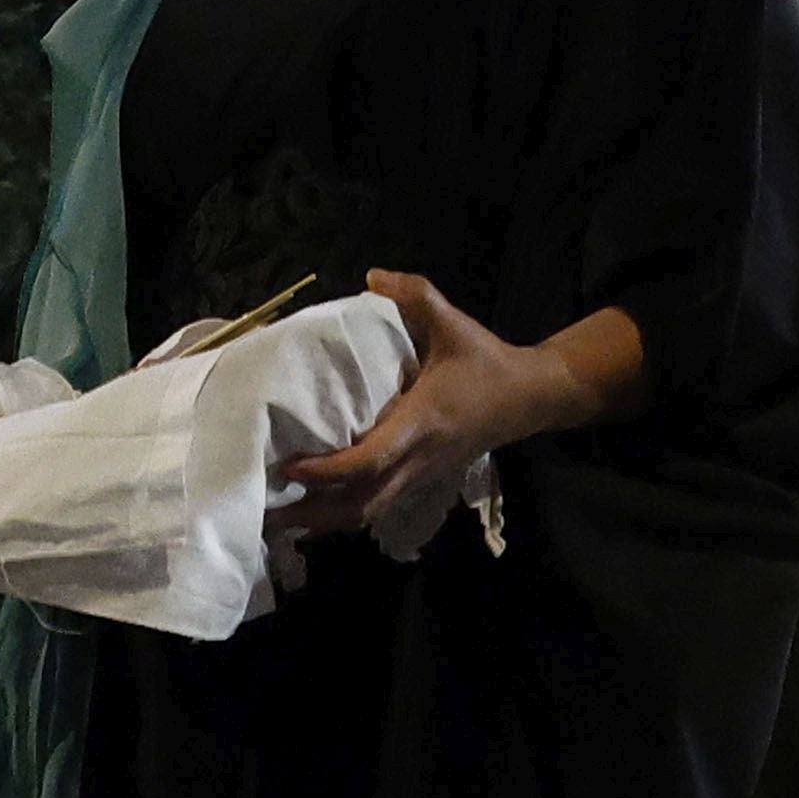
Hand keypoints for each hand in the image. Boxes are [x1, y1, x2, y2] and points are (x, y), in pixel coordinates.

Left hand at [271, 278, 640, 541]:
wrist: (530, 397)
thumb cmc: (486, 362)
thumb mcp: (453, 323)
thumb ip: (415, 295)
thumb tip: (372, 276)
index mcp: (421, 422)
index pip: (369, 460)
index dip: (327, 470)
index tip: (289, 465)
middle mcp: (418, 459)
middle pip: (361, 504)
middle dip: (314, 512)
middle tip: (268, 511)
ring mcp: (422, 476)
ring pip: (369, 514)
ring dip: (326, 521)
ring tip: (283, 521)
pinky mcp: (425, 480)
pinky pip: (380, 508)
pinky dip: (346, 516)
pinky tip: (319, 514)